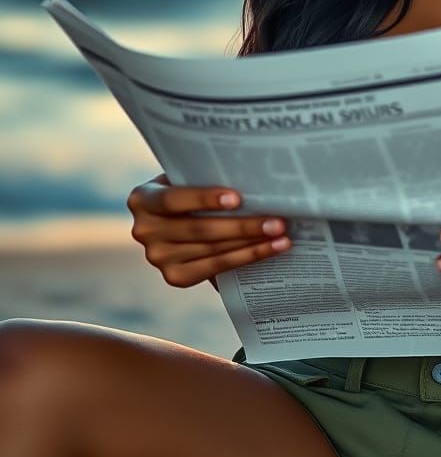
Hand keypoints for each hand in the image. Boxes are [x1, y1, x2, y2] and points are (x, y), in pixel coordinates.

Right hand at [126, 173, 291, 287]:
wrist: (179, 219)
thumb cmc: (192, 190)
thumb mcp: (189, 179)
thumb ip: (206, 179)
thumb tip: (256, 180)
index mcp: (143, 199)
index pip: (173, 199)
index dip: (204, 199)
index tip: (237, 198)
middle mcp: (144, 230)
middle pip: (200, 229)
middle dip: (243, 225)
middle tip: (277, 221)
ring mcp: (157, 257)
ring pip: (213, 250)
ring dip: (252, 243)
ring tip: (282, 235)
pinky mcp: (174, 277)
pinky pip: (216, 268)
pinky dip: (248, 257)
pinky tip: (272, 249)